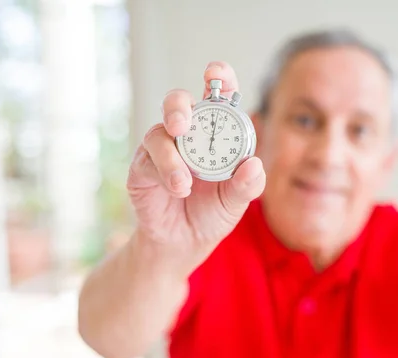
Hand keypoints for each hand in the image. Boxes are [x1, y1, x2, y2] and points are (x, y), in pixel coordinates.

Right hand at [127, 61, 264, 271]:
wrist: (184, 243)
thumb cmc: (213, 213)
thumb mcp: (237, 202)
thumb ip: (248, 185)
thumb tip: (254, 165)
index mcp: (215, 133)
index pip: (217, 95)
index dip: (217, 77)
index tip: (214, 72)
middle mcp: (187, 134)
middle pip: (178, 102)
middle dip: (178, 106)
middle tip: (182, 123)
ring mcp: (162, 149)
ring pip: (158, 132)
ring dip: (171, 155)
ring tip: (185, 183)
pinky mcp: (143, 168)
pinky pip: (148, 160)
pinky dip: (165, 173)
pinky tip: (178, 189)